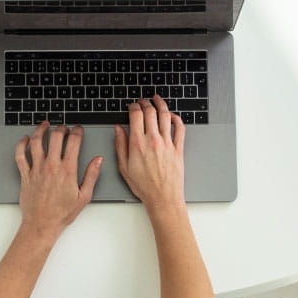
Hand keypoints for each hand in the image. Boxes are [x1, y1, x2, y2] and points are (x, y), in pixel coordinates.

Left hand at [15, 121, 102, 239]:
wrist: (42, 224)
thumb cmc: (62, 214)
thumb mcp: (84, 196)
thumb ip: (91, 175)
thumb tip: (97, 160)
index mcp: (67, 170)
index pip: (73, 142)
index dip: (77, 131)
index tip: (78, 129)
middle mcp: (51, 166)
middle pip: (55, 137)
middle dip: (61, 128)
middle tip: (64, 127)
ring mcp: (36, 169)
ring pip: (36, 141)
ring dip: (41, 130)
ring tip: (45, 125)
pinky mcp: (25, 174)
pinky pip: (20, 155)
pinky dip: (22, 144)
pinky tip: (26, 139)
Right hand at [114, 96, 185, 211]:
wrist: (163, 198)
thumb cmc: (143, 186)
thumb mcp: (123, 166)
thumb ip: (120, 145)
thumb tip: (118, 129)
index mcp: (138, 143)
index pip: (136, 115)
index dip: (133, 106)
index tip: (132, 105)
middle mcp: (153, 140)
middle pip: (150, 112)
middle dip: (145, 103)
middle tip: (143, 101)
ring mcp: (167, 144)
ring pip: (165, 116)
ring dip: (161, 104)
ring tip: (157, 100)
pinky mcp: (178, 149)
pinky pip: (180, 128)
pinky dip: (176, 118)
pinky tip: (172, 115)